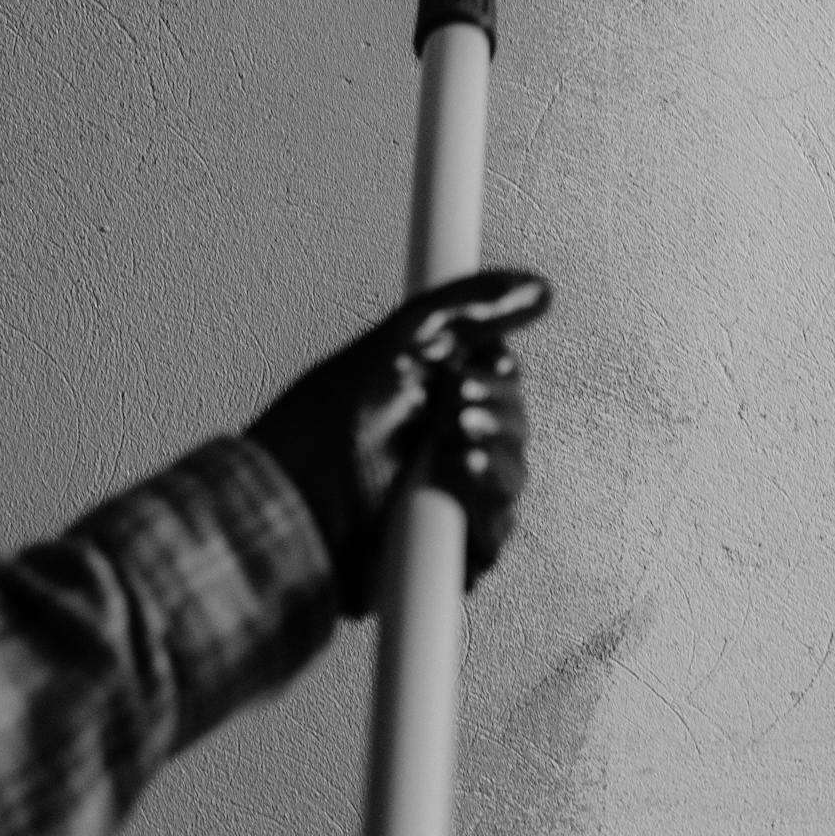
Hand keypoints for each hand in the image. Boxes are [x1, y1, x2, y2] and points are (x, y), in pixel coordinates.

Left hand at [249, 269, 550, 616]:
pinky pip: (497, 528)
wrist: (296, 504)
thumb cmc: (329, 427)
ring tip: (456, 442)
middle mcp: (445, 445)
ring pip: (512, 476)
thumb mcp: (397, 345)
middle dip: (495, 411)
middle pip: (514, 424)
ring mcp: (451, 499)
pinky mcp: (453, 549)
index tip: (476, 366)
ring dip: (495, 455)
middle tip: (455, 407)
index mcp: (433, 395)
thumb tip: (538, 286)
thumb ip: (467, 308)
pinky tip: (461, 481)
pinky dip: (487, 504)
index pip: (500, 378)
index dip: (498, 372)